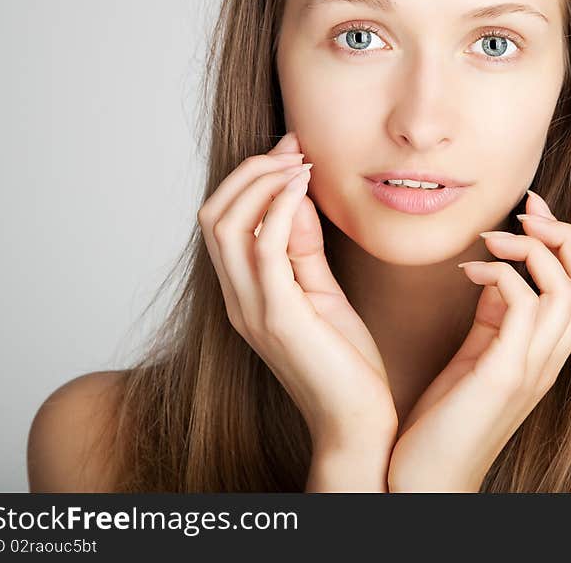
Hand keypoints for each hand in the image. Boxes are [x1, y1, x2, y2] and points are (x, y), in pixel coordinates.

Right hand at [197, 132, 397, 458]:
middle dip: (250, 170)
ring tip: (299, 161)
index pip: (222, 223)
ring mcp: (253, 310)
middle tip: (293, 148)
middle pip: (214, 215)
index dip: (250, 178)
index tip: (290, 150)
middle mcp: (237, 300)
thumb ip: (302, 250)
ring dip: (262, 181)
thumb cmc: (344, 362)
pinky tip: (304, 187)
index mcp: (244, 295)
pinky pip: (264, 247)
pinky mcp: (278, 318)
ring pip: (227, 225)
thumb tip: (294, 198)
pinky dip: (278, 206)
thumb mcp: (321, 293)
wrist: (356, 422)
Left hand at [387, 190, 570, 491]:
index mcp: (548, 354)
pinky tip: (466, 274)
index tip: (530, 212)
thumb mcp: (477, 356)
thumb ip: (495, 317)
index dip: (567, 241)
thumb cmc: (446, 420)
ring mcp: (533, 369)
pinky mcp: (505, 375)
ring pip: (570, 289)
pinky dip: (498, 275)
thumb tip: (495, 272)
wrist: (427, 480)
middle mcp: (552, 361)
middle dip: (565, 235)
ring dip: (531, 249)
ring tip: (492, 240)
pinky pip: (525, 306)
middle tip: (523, 214)